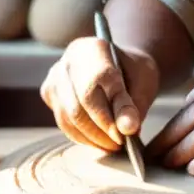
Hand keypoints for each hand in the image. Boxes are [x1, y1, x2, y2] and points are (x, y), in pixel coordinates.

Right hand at [40, 36, 159, 151]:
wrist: (119, 65)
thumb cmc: (134, 72)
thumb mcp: (144, 82)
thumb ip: (135, 104)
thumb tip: (128, 130)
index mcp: (94, 48)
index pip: (99, 81)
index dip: (113, 111)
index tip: (128, 132)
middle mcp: (68, 61)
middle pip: (79, 103)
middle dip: (102, 130)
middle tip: (122, 144)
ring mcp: (55, 77)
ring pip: (69, 117)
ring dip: (92, 138)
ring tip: (114, 145)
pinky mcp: (49, 94)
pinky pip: (63, 123)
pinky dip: (82, 137)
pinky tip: (99, 141)